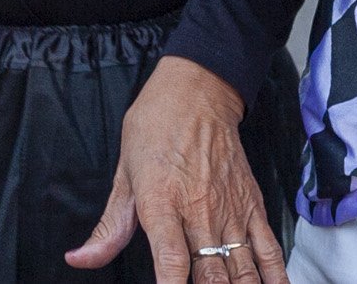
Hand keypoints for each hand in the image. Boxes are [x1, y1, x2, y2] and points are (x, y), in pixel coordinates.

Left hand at [69, 57, 285, 282]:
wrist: (198, 91)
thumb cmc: (156, 126)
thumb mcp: (124, 173)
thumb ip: (109, 227)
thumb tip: (80, 258)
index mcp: (162, 203)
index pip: (170, 262)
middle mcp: (199, 212)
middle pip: (211, 275)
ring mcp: (230, 211)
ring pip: (243, 270)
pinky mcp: (252, 206)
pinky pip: (269, 250)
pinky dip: (276, 277)